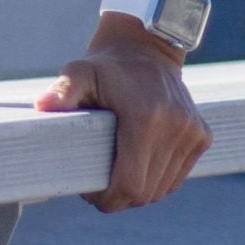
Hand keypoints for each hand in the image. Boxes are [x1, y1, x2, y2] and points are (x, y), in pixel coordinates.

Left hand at [32, 19, 210, 211]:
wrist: (147, 46)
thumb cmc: (107, 66)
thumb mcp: (79, 73)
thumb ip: (63, 92)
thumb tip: (42, 106)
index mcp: (146, 117)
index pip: (130, 185)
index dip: (108, 199)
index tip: (91, 193)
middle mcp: (176, 126)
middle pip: (146, 193)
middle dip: (120, 197)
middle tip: (99, 184)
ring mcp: (192, 132)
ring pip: (162, 189)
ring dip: (139, 190)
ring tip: (117, 173)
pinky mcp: (202, 136)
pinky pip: (177, 177)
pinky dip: (157, 179)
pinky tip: (139, 164)